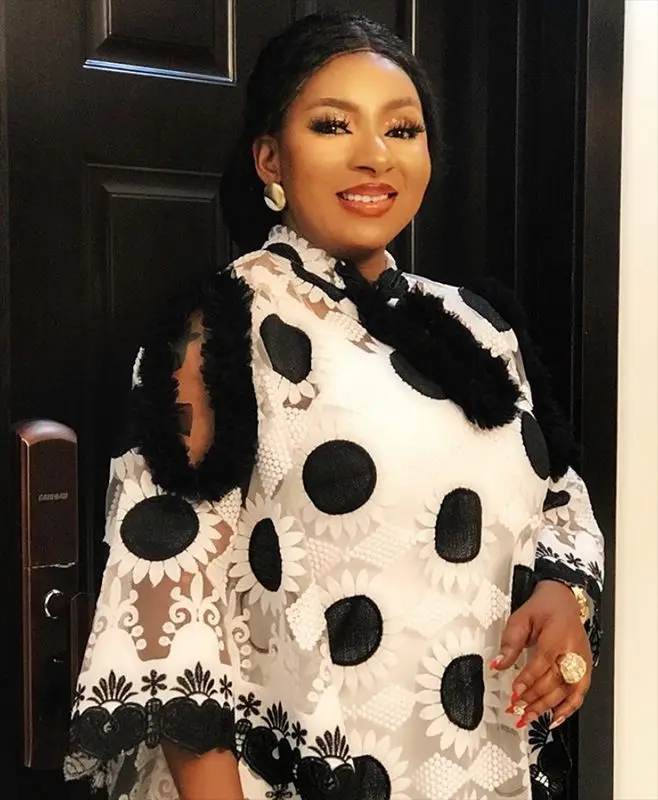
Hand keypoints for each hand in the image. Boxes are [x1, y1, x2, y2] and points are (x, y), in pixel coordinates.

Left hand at [492, 580, 592, 729]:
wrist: (564, 601)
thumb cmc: (544, 608)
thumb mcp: (521, 619)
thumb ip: (510, 643)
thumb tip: (498, 664)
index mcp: (557, 636)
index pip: (543, 663)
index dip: (528, 680)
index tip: (514, 692)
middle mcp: (573, 652)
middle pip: (554, 681)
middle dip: (533, 698)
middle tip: (515, 708)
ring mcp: (581, 662)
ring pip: (566, 692)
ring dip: (546, 707)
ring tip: (527, 717)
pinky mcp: (584, 669)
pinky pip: (578, 694)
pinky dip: (567, 709)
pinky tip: (553, 719)